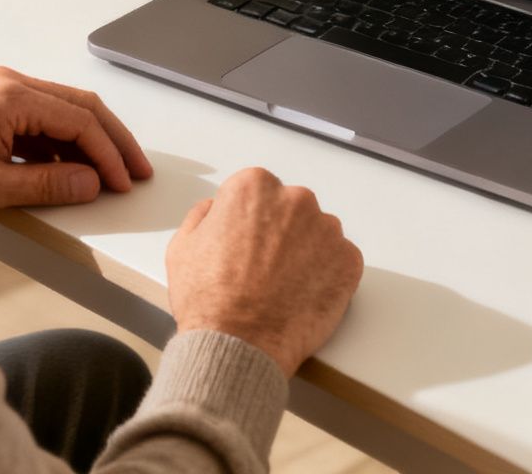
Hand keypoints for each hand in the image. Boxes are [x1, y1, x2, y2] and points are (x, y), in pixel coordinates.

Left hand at [0, 66, 153, 215]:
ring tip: (105, 174)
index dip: (109, 154)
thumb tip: (89, 182)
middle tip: (135, 169)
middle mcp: (8, 83)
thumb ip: (46, 184)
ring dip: (86, 141)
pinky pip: (37, 116)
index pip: (81, 121)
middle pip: (80, 107)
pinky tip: (65, 167)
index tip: (123, 181)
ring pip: (60, 109)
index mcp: (11, 97)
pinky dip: (59, 141)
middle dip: (112, 140)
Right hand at [165, 167, 362, 377]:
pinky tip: (303, 295)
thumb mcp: (182, 247)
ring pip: (318, 232)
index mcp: (254, 187)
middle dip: (280, 232)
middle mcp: (295, 199)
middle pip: (291, 208)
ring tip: (283, 286)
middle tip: (263, 268)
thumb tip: (215, 210)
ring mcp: (327, 230)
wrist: (239, 345)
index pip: (257, 191)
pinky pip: (340, 260)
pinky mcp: (349, 261)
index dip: (247, 221)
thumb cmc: (209, 300)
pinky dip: (327, 275)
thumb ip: (202, 216)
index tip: (245, 244)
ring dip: (306, 251)